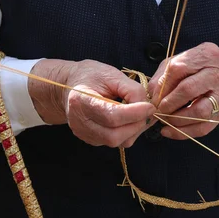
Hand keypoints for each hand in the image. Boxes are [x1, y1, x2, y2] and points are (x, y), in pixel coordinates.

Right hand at [29, 59, 154, 147]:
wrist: (68, 87)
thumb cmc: (90, 76)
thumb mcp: (111, 74)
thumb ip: (131, 90)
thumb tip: (148, 108)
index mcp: (81, 102)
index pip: (111, 116)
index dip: (135, 113)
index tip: (151, 106)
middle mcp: (80, 123)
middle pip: (114, 135)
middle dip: (136, 125)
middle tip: (148, 112)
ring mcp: (84, 135)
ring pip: (116, 142)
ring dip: (134, 131)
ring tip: (140, 115)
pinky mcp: (91, 141)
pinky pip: (114, 143)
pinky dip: (127, 133)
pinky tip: (129, 120)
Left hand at [148, 43, 218, 139]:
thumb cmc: (202, 70)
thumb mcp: (184, 61)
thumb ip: (165, 74)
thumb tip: (151, 93)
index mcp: (207, 55)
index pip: (178, 68)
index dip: (162, 86)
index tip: (153, 97)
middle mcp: (218, 74)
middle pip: (188, 89)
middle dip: (168, 103)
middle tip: (158, 110)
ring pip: (198, 111)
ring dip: (176, 119)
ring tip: (164, 120)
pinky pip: (201, 128)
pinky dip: (181, 132)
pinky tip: (168, 131)